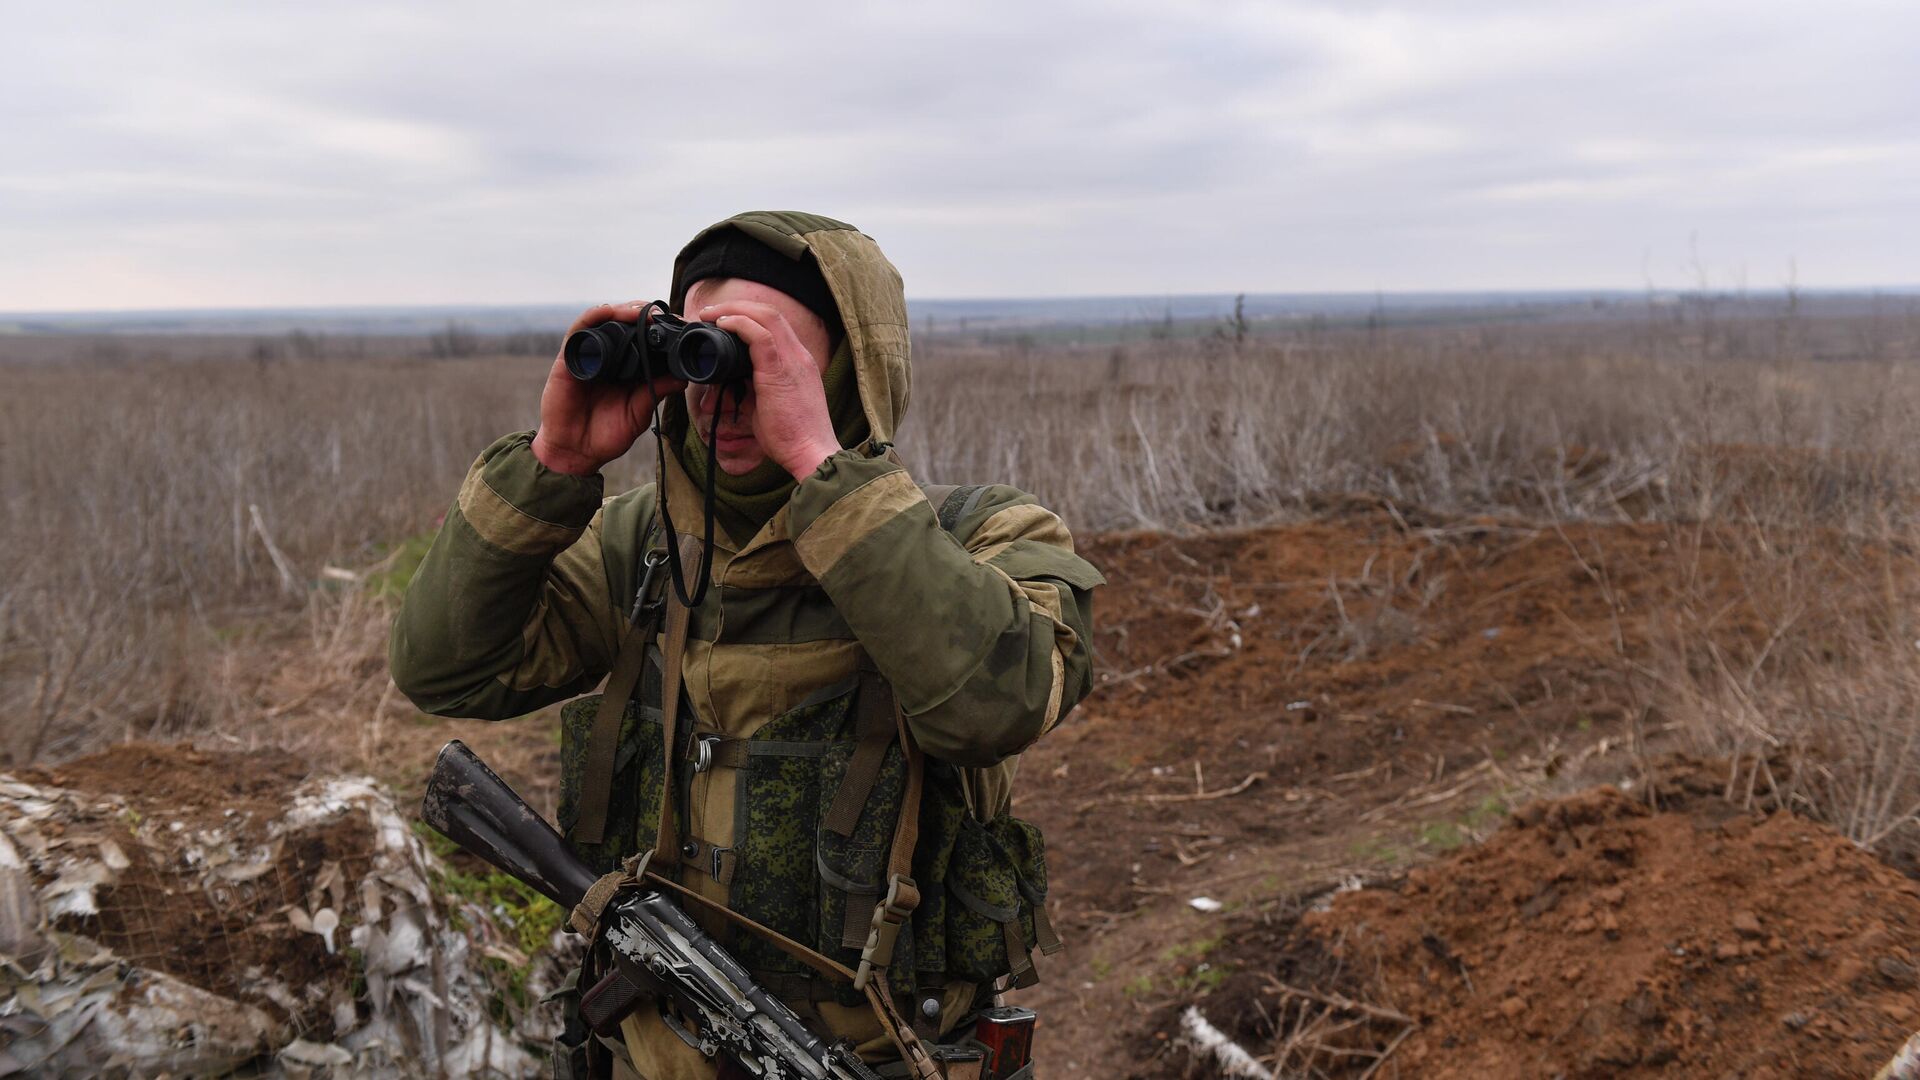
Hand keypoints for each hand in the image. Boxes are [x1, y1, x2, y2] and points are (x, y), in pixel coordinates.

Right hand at [532, 302, 686, 475]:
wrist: (575, 452)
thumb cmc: (606, 435)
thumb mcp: (638, 412)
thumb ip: (656, 392)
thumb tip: (682, 377)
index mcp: (627, 369)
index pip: (644, 339)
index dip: (659, 328)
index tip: (679, 325)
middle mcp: (609, 358)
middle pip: (625, 324)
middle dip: (644, 314)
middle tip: (663, 315)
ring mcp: (589, 356)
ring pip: (605, 321)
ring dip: (623, 311)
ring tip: (640, 312)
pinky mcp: (569, 359)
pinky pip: (579, 330)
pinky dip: (593, 317)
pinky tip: (608, 311)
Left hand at [697, 301, 841, 480]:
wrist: (811, 453)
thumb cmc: (792, 437)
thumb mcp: (770, 405)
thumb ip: (753, 388)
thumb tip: (730, 382)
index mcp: (799, 362)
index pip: (776, 325)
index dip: (748, 316)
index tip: (723, 320)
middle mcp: (799, 355)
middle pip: (771, 313)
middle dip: (738, 306)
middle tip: (710, 312)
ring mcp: (792, 361)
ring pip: (766, 316)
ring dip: (734, 310)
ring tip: (710, 314)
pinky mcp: (780, 371)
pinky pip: (760, 336)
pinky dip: (739, 324)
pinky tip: (722, 325)